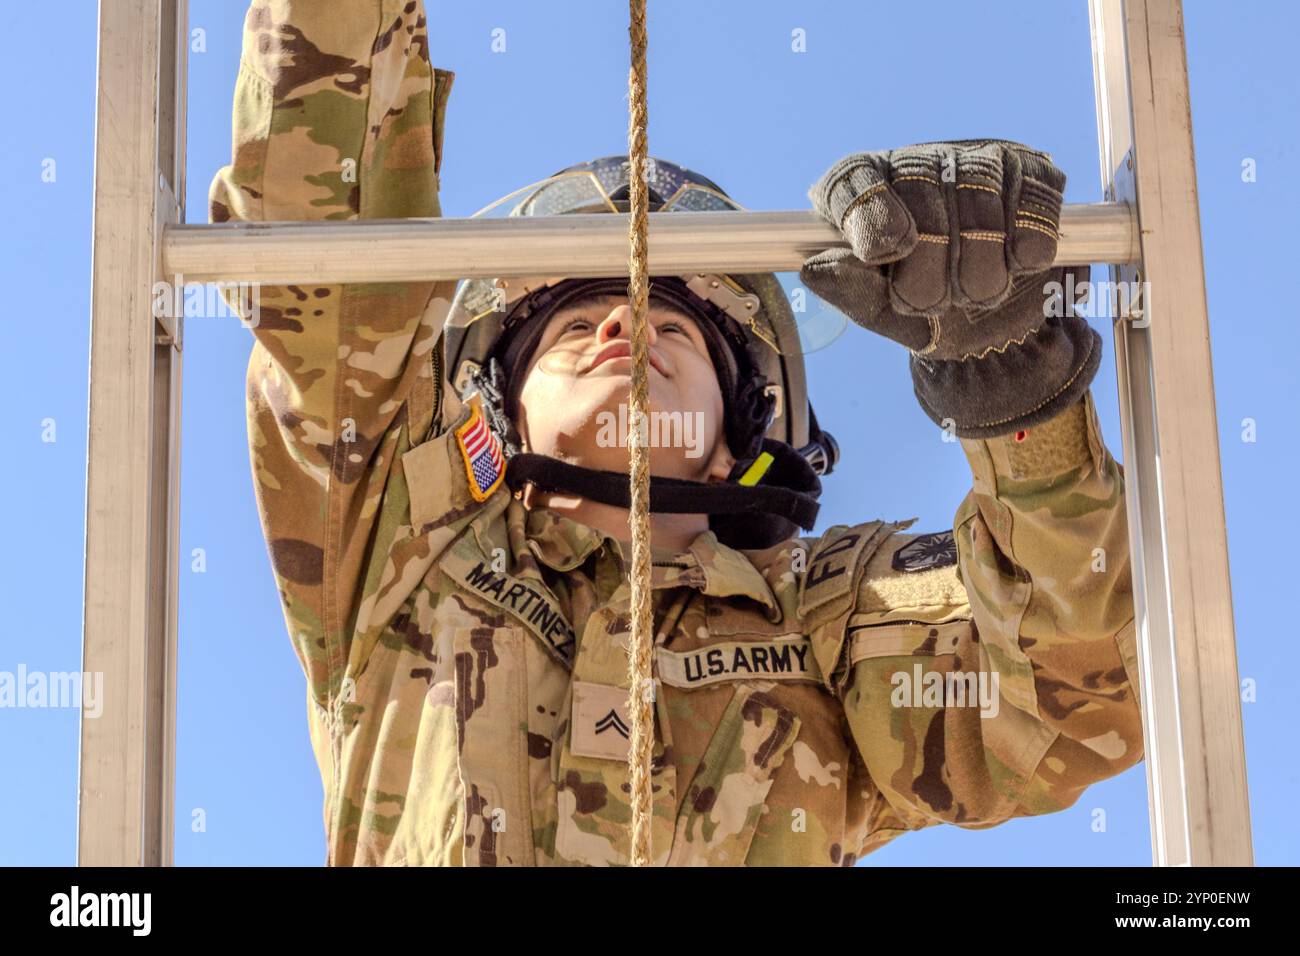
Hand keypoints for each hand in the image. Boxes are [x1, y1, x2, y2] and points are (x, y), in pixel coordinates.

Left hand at [800, 141, 1098, 436]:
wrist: (996, 331)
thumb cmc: (926, 313)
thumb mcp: (883, 312)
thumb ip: (851, 290)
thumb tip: (815, 269)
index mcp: (866, 191)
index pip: (855, 180)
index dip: (870, 213)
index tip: (885, 253)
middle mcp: (917, 164)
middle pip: (919, 188)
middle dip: (929, 264)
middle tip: (933, 302)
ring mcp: (975, 160)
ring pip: (979, 198)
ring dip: (980, 269)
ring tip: (975, 295)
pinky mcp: (1030, 170)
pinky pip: (1030, 202)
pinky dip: (1026, 248)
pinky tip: (1018, 267)